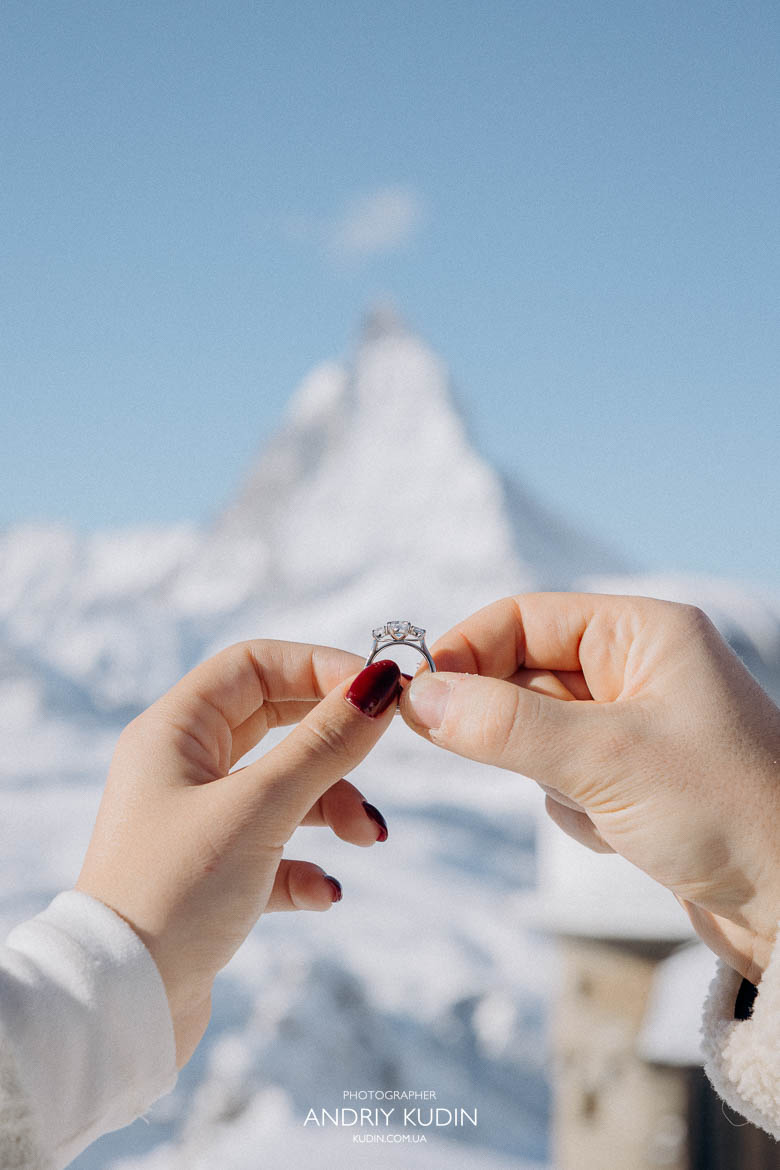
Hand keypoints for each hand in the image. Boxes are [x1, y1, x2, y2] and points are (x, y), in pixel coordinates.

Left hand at [76, 642, 400, 1066]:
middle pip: (275, 723)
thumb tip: (382, 684)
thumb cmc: (177, 891)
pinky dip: (306, 866)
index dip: (319, 667)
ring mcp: (196, 822)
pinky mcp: (210, 876)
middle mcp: (182, 767)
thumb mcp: (260, 808)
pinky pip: (272, 851)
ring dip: (333, 808)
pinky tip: (324, 893)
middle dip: (335, 742)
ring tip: (368, 840)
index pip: (255, 665)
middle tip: (385, 747)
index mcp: (175, 731)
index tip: (380, 688)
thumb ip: (324, 744)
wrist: (120, 1007)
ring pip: (282, 788)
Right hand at [400, 593, 779, 983]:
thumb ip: (504, 725)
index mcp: (644, 632)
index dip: (467, 651)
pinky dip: (573, 808)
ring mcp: (634, 727)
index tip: (417, 695)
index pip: (524, 617)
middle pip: (524, 675)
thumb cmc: (728, 811)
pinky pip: (561, 779)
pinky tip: (623, 832)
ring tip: (605, 805)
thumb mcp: (605, 759)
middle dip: (512, 726)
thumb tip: (416, 698)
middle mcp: (638, 669)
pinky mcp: (632, 781)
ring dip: (549, 775)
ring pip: (535, 734)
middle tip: (515, 761)